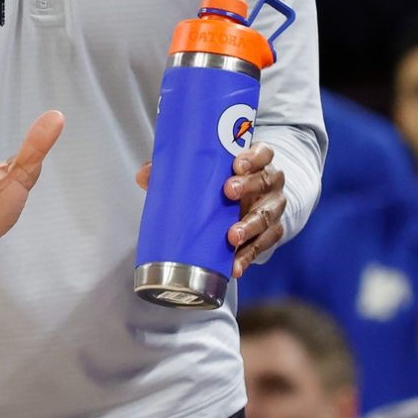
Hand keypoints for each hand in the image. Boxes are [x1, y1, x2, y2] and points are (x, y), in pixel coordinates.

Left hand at [135, 144, 287, 277]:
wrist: (252, 202)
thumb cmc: (227, 181)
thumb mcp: (209, 172)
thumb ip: (179, 172)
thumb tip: (144, 175)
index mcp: (257, 161)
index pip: (263, 152)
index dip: (253, 157)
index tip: (237, 163)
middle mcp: (270, 182)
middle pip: (266, 181)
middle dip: (248, 186)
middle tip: (229, 192)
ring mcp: (272, 208)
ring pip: (267, 215)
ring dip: (250, 226)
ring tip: (232, 237)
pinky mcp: (271, 233)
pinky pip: (263, 245)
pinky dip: (248, 256)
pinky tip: (235, 265)